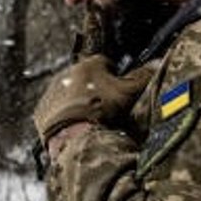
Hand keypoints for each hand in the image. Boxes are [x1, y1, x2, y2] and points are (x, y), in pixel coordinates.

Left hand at [32, 56, 154, 144]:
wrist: (73, 138)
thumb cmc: (104, 111)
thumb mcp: (129, 93)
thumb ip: (143, 76)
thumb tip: (158, 62)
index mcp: (89, 63)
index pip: (105, 64)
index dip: (115, 78)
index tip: (119, 92)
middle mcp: (67, 72)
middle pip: (85, 78)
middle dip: (94, 90)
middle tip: (105, 109)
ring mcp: (51, 91)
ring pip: (69, 94)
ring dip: (77, 103)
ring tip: (89, 121)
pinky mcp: (41, 111)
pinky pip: (54, 110)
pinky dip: (62, 117)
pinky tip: (73, 129)